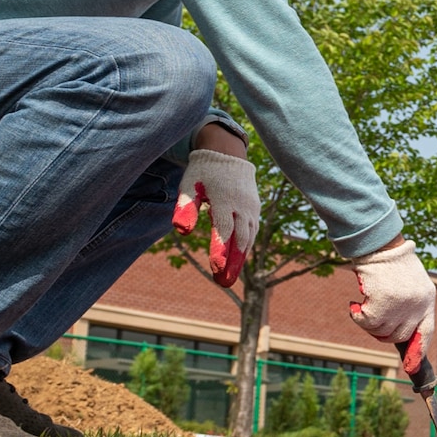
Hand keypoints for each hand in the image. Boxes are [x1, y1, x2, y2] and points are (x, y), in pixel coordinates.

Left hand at [172, 148, 259, 286]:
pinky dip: (245, 246)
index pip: (224, 230)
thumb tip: (182, 232)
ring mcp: (251, 208)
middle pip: (240, 239)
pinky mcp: (254, 209)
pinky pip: (252, 231)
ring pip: (249, 237)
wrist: (227, 154)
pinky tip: (237, 258)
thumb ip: (185, 208)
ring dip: (240, 258)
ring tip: (229, 276)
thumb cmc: (202, 172)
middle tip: (223, 283)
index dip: (221, 251)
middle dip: (232, 263)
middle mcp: (241, 206)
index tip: (216, 269)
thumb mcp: (188, 186)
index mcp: (224, 200)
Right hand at [348, 240, 436, 376]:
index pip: (426, 331)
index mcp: (427, 299)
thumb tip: (398, 330)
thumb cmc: (391, 262)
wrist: (379, 245)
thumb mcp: (410, 282)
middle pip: (400, 335)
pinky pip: (367, 323)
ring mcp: (401, 306)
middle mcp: (418, 305)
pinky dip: (357, 317)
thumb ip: (410, 304)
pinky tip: (354, 305)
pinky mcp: (383, 304)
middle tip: (371, 319)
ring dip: (368, 323)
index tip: (411, 366)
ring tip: (362, 306)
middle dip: (383, 332)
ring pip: (381, 331)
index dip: (418, 350)